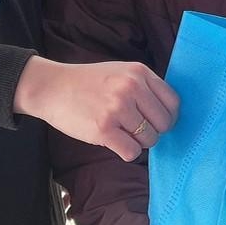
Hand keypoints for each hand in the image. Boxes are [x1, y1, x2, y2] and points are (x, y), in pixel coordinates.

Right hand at [14, 57, 178, 160]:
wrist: (52, 88)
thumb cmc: (88, 83)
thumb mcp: (121, 72)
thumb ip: (145, 87)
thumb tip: (169, 113)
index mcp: (139, 72)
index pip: (173, 102)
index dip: (168, 116)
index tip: (156, 122)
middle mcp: (131, 88)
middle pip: (164, 123)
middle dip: (153, 131)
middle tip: (136, 129)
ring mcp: (117, 108)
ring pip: (149, 139)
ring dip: (138, 142)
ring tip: (121, 132)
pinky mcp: (104, 129)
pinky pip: (132, 152)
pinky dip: (126, 151)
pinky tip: (113, 141)